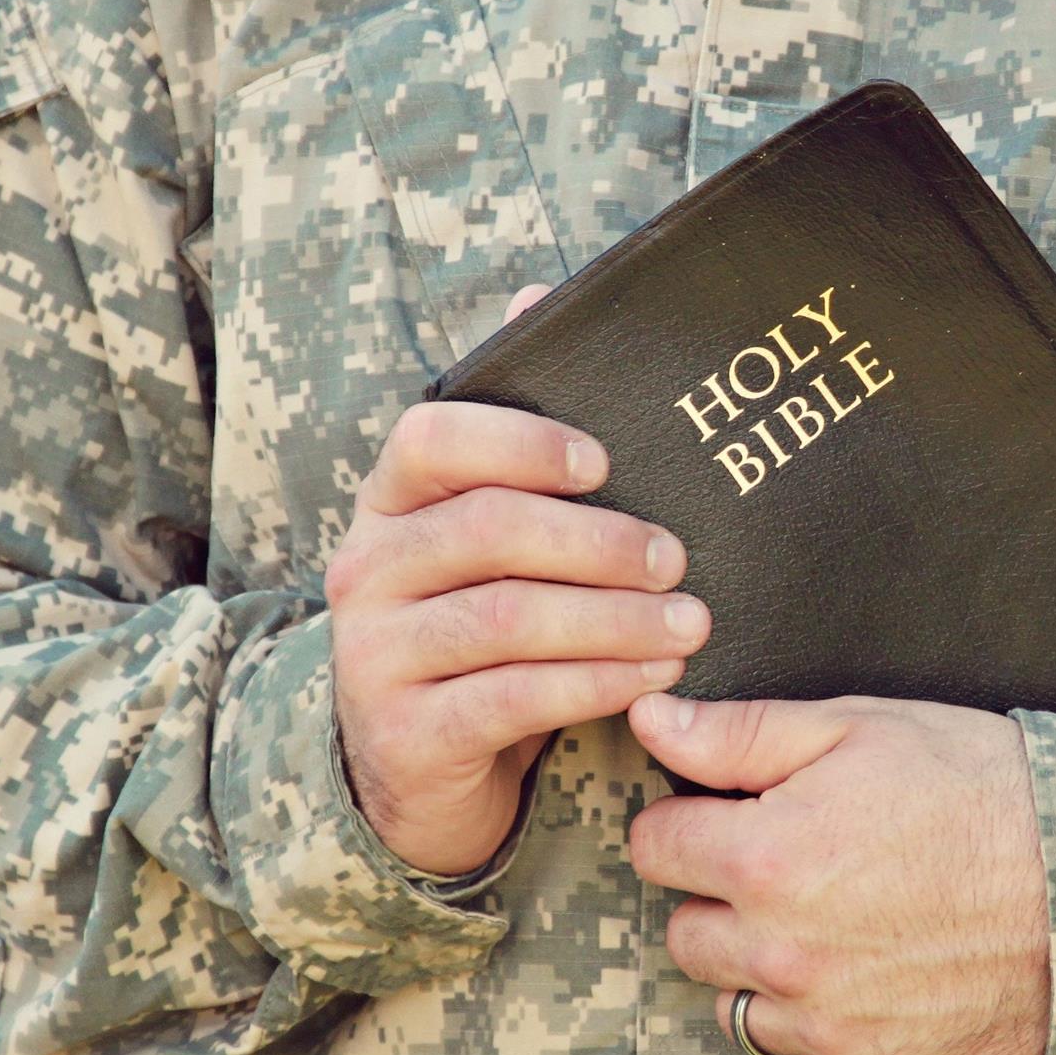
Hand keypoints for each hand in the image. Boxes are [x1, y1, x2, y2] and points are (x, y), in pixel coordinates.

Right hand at [327, 285, 711, 873]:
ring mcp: (375, 655)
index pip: (430, 438)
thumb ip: (514, 428)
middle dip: (599, 541)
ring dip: (614, 619)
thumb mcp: (486, 530)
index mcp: (389, 502)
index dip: (521, 441)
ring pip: (508, 618)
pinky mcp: (404, 735)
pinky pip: (511, 699)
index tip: (605, 462)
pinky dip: (593, 684)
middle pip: (487, 529)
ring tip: (689, 624)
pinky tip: (650, 678)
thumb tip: (539, 290)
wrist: (417, 764)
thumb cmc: (476, 623)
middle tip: (679, 557)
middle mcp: (365, 568)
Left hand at [626, 693, 1049, 1054]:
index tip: (735, 817)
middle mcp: (782, 955)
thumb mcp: (864, 729)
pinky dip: (822, 1038)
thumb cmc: (985, 792)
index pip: (654, 849)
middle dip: (725, 902)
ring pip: (738, 1009)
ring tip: (845, 930)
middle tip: (803, 872)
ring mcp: (828, 1028)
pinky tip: (873, 989)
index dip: (691, 824)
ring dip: (768, 974)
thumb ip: (740, 732)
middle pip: (688, 936)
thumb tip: (651, 718)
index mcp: (765, 859)